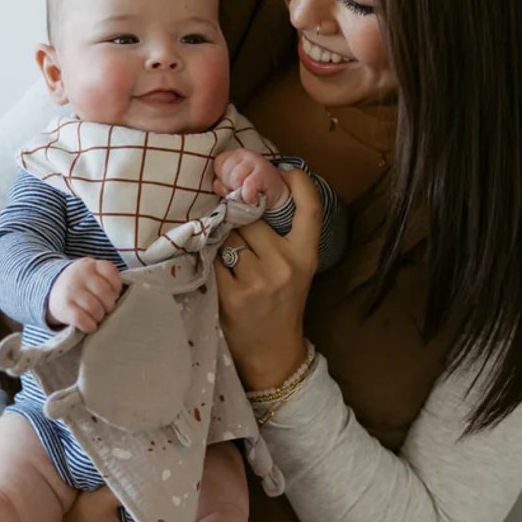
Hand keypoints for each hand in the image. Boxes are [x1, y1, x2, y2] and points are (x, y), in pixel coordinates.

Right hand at [49, 258, 121, 331]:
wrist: (51, 288)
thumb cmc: (81, 284)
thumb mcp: (92, 273)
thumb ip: (106, 279)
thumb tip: (120, 298)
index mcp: (91, 265)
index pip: (111, 272)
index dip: (116, 287)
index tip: (113, 294)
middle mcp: (80, 275)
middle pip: (105, 294)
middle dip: (109, 305)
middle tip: (105, 309)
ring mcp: (71, 290)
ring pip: (95, 308)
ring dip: (99, 317)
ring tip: (97, 317)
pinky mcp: (64, 307)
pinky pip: (81, 319)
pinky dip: (89, 326)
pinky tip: (91, 326)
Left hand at [213, 149, 289, 210]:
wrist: (276, 192)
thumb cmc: (251, 189)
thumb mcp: (231, 186)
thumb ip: (221, 186)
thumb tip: (222, 189)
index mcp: (232, 155)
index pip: (218, 164)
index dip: (222, 180)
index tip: (232, 186)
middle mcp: (243, 153)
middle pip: (225, 172)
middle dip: (231, 187)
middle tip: (242, 191)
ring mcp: (255, 160)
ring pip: (236, 178)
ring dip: (240, 192)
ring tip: (248, 194)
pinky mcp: (264, 171)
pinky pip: (249, 185)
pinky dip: (249, 196)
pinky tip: (253, 199)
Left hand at [215, 168, 322, 388]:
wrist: (272, 352)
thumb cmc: (282, 303)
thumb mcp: (295, 267)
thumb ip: (282, 233)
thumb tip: (246, 187)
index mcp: (308, 254)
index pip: (311, 206)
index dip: (297, 181)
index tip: (283, 169)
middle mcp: (287, 264)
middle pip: (252, 215)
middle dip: (239, 216)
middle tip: (236, 223)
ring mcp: (259, 279)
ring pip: (230, 233)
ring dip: (223, 237)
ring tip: (230, 255)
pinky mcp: (233, 293)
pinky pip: (213, 257)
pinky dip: (210, 259)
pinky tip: (218, 271)